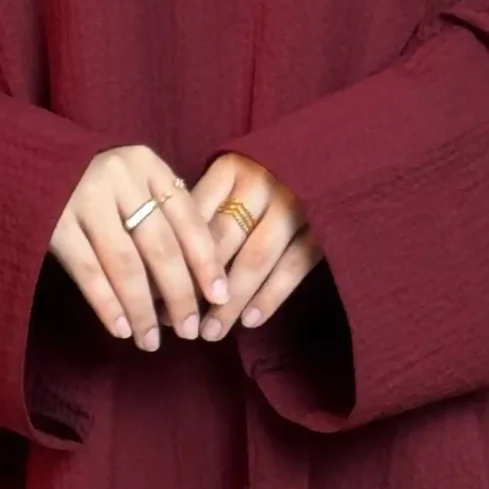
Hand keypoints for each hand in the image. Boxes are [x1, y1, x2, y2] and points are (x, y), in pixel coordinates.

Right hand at [47, 145, 229, 349]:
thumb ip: (159, 210)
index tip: (220, 297)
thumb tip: (199, 276)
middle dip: (179, 294)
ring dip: (142, 310)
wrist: (23, 159)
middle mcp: (118, 176)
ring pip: (126, 265)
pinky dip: (107, 304)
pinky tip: (120, 329)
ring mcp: (82, 196)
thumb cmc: (87, 178)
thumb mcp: (129, 179)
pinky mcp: (53, 221)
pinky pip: (88, 272)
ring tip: (151, 341)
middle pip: (160, 246)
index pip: (187, 218)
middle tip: (190, 330)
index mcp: (146, 163)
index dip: (206, 261)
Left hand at [184, 154, 320, 339]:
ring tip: (211, 333)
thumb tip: (166, 261)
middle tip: (178, 322)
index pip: (194, 218)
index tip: (155, 294)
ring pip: (254, 260)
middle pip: (221, 241)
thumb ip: (206, 207)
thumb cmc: (269, 172)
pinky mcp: (321, 225)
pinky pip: (292, 267)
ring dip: (231, 301)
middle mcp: (260, 183)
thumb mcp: (233, 176)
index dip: (173, 259)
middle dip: (196, 286)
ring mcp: (293, 204)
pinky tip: (250, 320)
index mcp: (230, 168)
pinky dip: (270, 296)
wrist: (334, 155)